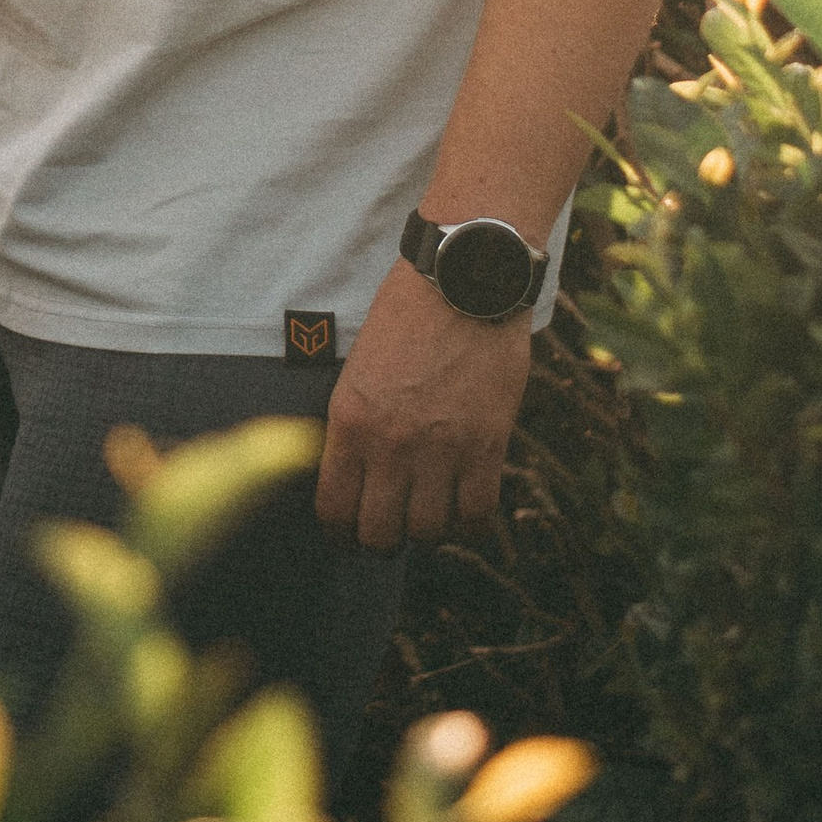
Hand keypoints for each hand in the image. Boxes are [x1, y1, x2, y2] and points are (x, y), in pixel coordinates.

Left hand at [315, 263, 532, 550]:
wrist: (463, 280)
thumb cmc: (407, 316)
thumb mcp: (359, 369)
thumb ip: (356, 425)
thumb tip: (355, 476)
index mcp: (349, 421)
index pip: (334, 509)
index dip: (341, 533)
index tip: (350, 534)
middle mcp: (390, 443)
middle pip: (380, 535)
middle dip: (382, 541)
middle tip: (392, 529)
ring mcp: (441, 448)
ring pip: (428, 533)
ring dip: (428, 531)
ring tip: (430, 512)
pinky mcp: (487, 446)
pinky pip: (477, 515)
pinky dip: (471, 521)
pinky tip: (466, 505)